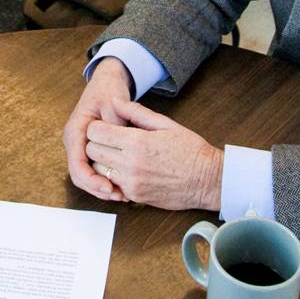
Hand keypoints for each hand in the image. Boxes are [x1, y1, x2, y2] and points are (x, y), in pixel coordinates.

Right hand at [64, 58, 134, 201]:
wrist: (107, 82)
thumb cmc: (108, 90)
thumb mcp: (113, 103)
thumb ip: (114, 124)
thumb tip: (118, 143)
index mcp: (75, 131)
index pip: (77, 163)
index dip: (92, 180)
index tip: (109, 188)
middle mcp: (74, 142)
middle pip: (79, 175)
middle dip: (97, 189)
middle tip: (119, 197)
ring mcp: (81, 147)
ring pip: (86, 176)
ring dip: (101, 188)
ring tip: (123, 196)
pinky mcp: (89, 150)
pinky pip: (94, 170)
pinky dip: (105, 180)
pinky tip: (122, 186)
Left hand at [84, 94, 223, 211]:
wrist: (208, 181)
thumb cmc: (190, 150)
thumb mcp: (165, 123)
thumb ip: (136, 112)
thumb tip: (114, 101)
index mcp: (136, 142)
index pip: (96, 131)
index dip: (98, 126)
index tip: (107, 125)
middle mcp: (130, 164)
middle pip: (92, 150)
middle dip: (97, 142)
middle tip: (111, 139)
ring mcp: (131, 183)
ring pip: (98, 169)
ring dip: (103, 161)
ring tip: (118, 154)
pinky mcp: (134, 197)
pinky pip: (112, 184)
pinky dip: (114, 176)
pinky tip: (128, 169)